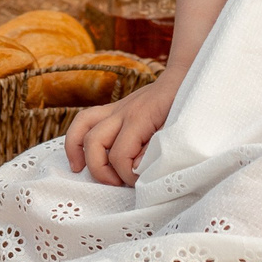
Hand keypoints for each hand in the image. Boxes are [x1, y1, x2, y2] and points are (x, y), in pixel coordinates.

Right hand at [63, 76, 177, 186]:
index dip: (127, 176)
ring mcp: (116, 108)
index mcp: (139, 118)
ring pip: (82, 124)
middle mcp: (122, 112)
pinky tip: (80, 153)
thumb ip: (156, 151)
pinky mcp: (115, 109)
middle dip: (101, 169)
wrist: (185, 77)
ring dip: (75, 149)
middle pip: (94, 142)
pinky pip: (87, 119)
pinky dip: (78, 136)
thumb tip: (134, 168)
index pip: (119, 155)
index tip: (140, 183)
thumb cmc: (185, 104)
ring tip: (78, 169)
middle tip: (117, 183)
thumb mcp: (178, 131)